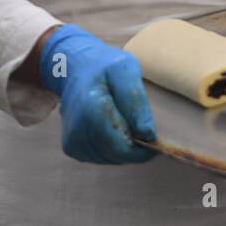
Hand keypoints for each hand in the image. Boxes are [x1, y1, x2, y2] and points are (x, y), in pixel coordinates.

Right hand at [39, 24, 157, 163]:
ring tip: (124, 121)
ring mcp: (72, 141)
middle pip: (118, 155)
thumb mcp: (126, 70)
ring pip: (111, 159)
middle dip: (135, 147)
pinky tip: (113, 128)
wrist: (74, 68)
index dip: (144, 148)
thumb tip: (147, 134)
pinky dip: (112, 148)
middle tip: (141, 124)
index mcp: (93, 110)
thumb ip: (136, 101)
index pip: (124, 148)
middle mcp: (78, 130)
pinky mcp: (70, 147)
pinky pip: (101, 157)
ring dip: (124, 147)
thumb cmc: (104, 67)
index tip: (155, 136)